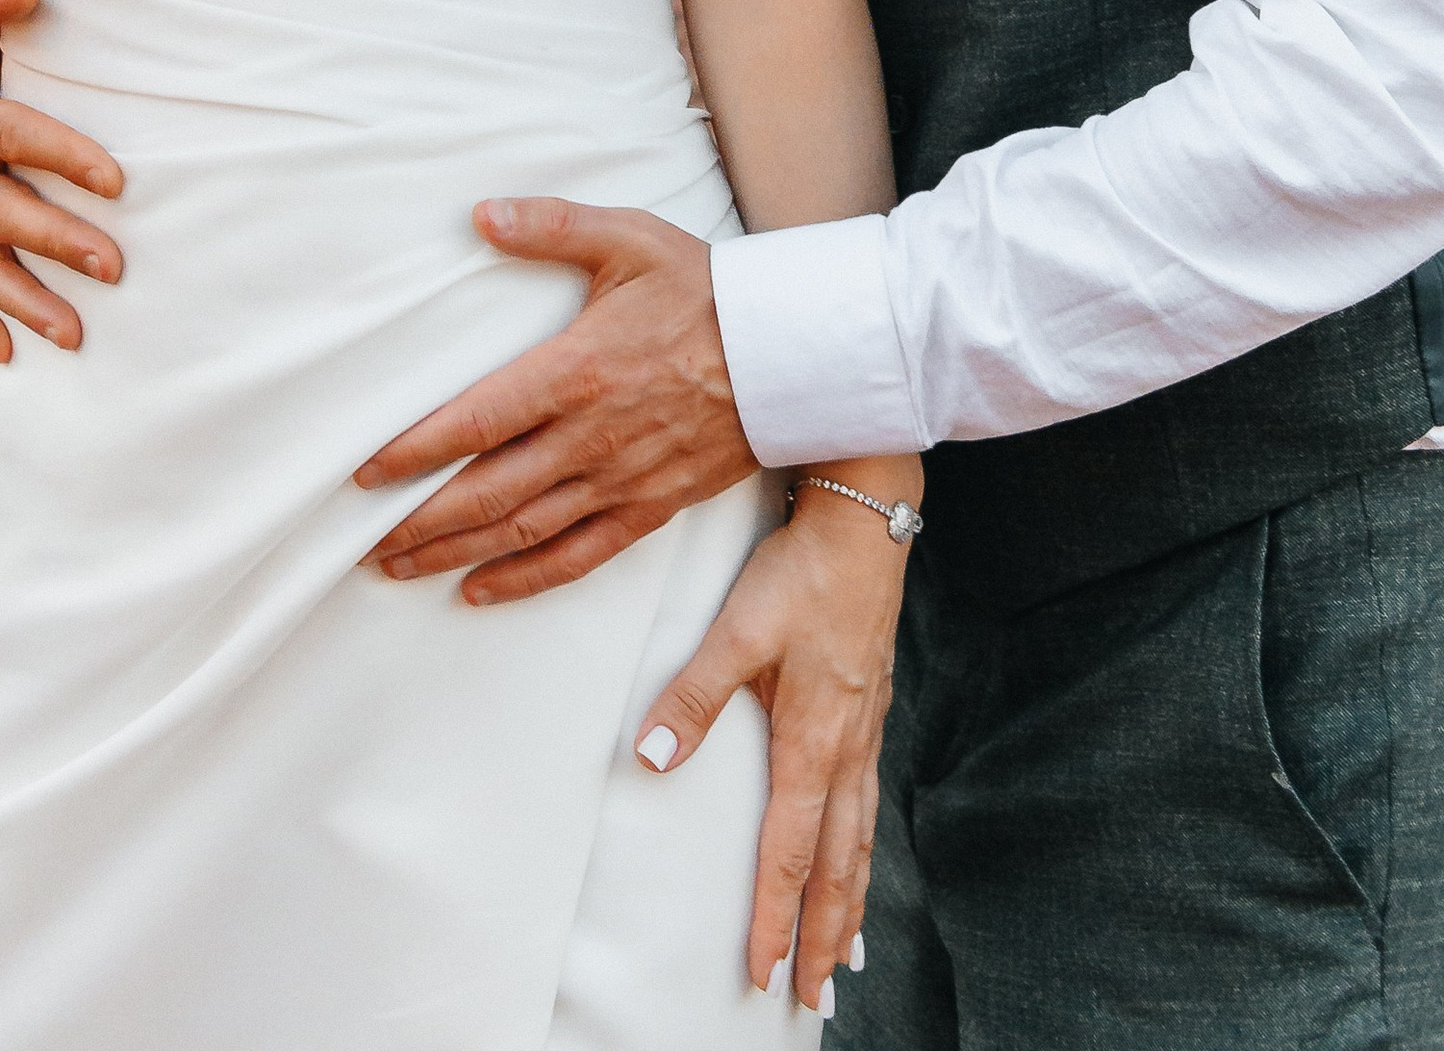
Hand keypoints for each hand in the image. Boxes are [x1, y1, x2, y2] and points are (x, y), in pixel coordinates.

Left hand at [356, 204, 753, 599]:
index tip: (364, 474)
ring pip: (523, 532)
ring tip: (399, 568)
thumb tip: (480, 214)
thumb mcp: (628, 238)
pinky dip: (525, 580)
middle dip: (419, 521)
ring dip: (455, 554)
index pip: (475, 421)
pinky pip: (579, 557)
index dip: (414, 452)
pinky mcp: (650, 507)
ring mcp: (620, 480)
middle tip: (362, 541)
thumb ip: (551, 226)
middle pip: (487, 492)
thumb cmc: (705, 290)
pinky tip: (480, 591)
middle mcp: (590, 437)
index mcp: (575, 370)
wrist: (792, 353)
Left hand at [634, 478, 907, 1007]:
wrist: (867, 522)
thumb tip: (650, 757)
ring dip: (851, 904)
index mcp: (813, 743)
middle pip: (837, 868)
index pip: (790, 855)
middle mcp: (848, 750)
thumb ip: (692, 695)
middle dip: (824, 937)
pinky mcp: (871, 710)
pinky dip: (863, 853)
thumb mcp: (738, 630)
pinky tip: (857, 860)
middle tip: (817, 999)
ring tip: (847, 957)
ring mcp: (866, 733)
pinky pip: (869, 806)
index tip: (764, 975)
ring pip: (860, 842)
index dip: (776, 920)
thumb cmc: (801, 573)